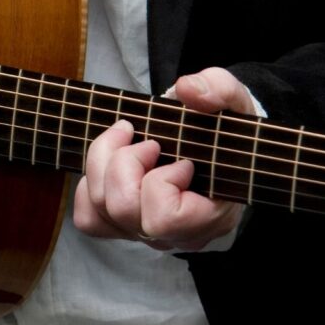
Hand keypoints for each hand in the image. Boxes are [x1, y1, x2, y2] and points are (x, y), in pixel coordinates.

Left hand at [73, 67, 253, 250]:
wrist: (219, 142)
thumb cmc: (226, 128)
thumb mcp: (234, 102)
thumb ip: (219, 90)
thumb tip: (188, 89)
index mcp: (211, 216)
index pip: (165, 217)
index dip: (162, 180)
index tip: (182, 160)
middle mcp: (176, 235)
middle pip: (123, 209)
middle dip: (125, 162)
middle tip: (148, 141)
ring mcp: (148, 234)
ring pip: (100, 212)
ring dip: (103, 165)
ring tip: (126, 139)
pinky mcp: (125, 227)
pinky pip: (90, 218)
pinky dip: (91, 187)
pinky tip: (112, 164)